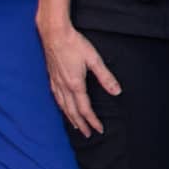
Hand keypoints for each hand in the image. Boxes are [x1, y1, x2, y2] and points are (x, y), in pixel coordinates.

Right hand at [39, 17, 121, 135]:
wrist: (54, 33)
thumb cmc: (74, 44)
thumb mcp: (94, 59)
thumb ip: (105, 77)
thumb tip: (117, 91)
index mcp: (75, 84)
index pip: (85, 109)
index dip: (93, 121)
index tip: (99, 129)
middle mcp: (64, 86)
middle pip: (72, 111)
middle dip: (81, 124)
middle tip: (88, 134)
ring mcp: (56, 82)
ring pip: (63, 106)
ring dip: (70, 118)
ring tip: (76, 126)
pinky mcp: (51, 77)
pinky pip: (56, 98)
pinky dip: (61, 107)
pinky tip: (63, 107)